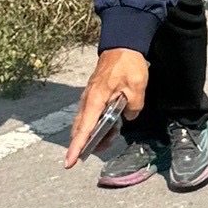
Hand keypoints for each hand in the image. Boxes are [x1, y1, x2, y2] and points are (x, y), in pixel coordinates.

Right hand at [65, 49, 149, 165]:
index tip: (69, 162)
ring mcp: (89, 98)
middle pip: (80, 129)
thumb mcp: (137, 86)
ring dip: (94, 134)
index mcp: (96, 99)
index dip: (77, 147)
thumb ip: (133, 107)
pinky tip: (111, 125)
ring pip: (84, 123)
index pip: (84, 128)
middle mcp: (88, 100)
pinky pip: (90, 115)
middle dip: (86, 144)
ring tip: (111, 136)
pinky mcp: (93, 96)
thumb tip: (128, 117)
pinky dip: (96, 124)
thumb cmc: (127, 64)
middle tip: (101, 147)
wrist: (122, 45)